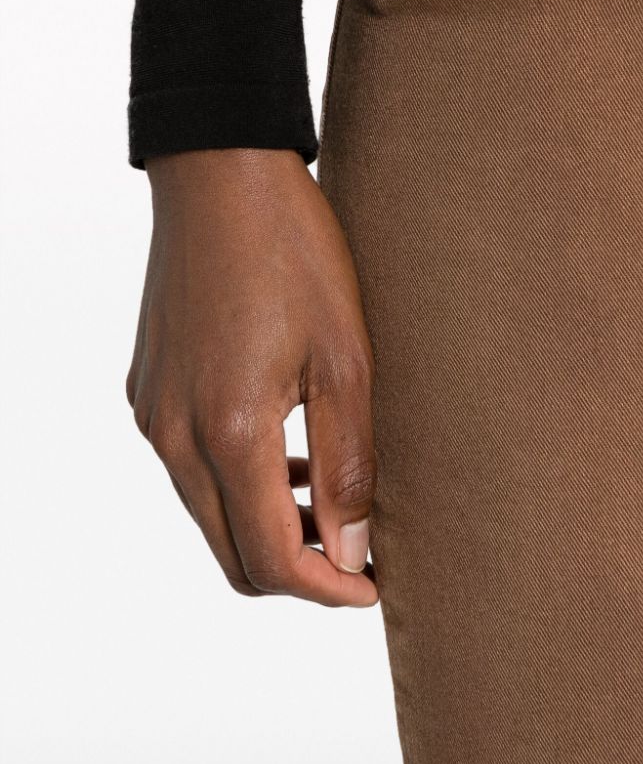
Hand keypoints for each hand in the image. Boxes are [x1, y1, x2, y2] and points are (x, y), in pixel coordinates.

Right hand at [127, 149, 377, 607]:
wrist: (221, 174)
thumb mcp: (346, 359)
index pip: (270, 561)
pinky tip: (288, 448)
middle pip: (231, 555)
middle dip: (297, 572)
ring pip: (209, 515)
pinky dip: (238, 484)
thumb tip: (353, 552)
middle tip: (359, 551)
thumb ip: (348, 465)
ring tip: (331, 498)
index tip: (375, 586)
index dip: (328, 590)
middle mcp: (172, 436)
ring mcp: (151, 414)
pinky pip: (189, 470)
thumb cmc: (294, 252)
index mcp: (227, 432)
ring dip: (268, 526)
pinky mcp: (147, 390)